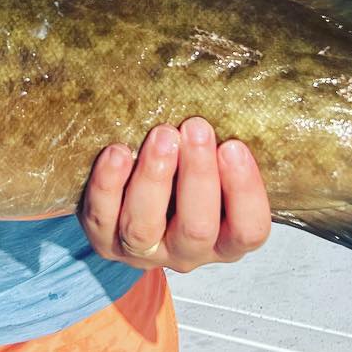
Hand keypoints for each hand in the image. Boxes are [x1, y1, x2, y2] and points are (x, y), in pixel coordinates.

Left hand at [79, 116, 271, 271]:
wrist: (132, 203)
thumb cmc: (187, 179)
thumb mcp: (216, 172)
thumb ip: (223, 152)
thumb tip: (235, 99)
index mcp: (226, 240)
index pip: (248, 230)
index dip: (244, 192)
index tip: (234, 146)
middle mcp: (187, 252)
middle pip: (196, 228)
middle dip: (197, 175)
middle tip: (197, 127)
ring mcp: (143, 252)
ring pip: (144, 226)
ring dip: (154, 177)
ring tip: (162, 134)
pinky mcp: (104, 241)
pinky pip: (102, 217)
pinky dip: (108, 184)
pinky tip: (118, 151)